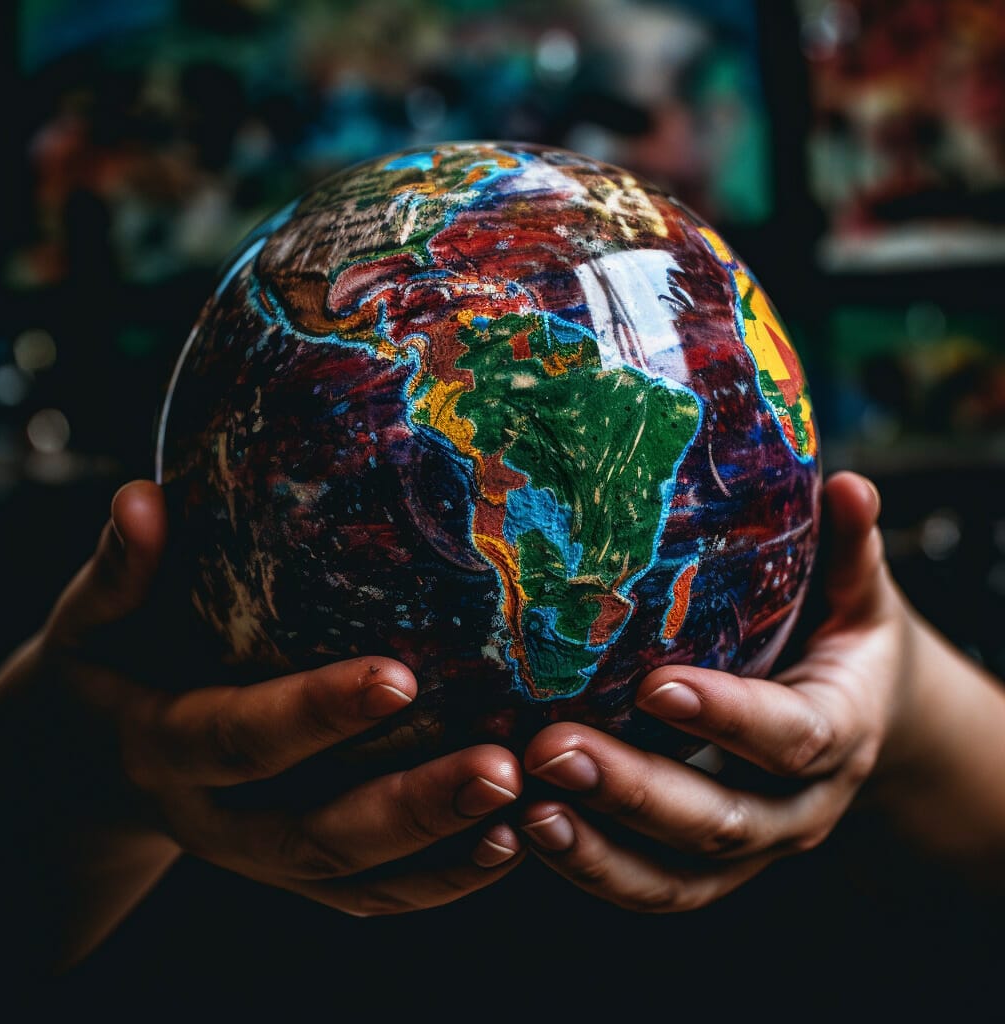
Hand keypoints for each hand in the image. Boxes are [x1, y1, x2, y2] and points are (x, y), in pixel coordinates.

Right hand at [0, 481, 524, 968]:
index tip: (402, 678)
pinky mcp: (296, 870)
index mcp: (166, 746)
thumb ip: (120, 569)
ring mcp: (259, 856)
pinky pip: (371, 894)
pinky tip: (508, 842)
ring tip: (523, 811)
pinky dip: (440, 880)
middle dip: (411, 806)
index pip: (243, 738)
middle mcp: (217, 819)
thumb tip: (143, 500)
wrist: (97, 761)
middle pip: (316, 834)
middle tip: (498, 769)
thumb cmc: (113, 666)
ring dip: (443, 851)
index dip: (316, 714)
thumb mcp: (96, 619)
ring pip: (354, 876)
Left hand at [514, 471, 906, 910]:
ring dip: (600, 849)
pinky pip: (651, 887)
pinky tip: (528, 829)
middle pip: (721, 821)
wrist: (858, 718)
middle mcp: (798, 806)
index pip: (790, 736)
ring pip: (680, 877)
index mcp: (838, 730)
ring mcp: (751, 846)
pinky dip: (592, 868)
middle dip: (634, 790)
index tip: (654, 686)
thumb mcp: (858, 595)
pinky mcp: (706, 866)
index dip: (727, 718)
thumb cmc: (841, 641)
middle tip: (552, 749)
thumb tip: (850, 485)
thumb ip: (851, 549)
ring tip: (528, 809)